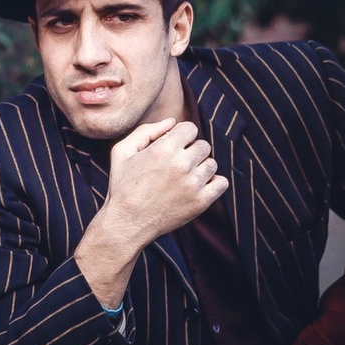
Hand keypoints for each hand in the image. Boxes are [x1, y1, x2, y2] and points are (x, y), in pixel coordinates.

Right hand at [104, 117, 228, 248]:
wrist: (127, 223)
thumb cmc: (122, 185)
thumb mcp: (122, 151)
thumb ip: (147, 130)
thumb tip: (173, 121)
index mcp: (164, 148)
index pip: (190, 128)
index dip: (180, 136)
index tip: (172, 147)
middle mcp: (181, 164)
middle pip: (203, 145)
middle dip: (191, 151)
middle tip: (175, 165)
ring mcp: (193, 184)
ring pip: (211, 164)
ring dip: (200, 168)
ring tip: (183, 178)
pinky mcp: (201, 202)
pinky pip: (221, 182)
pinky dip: (212, 183)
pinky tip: (197, 187)